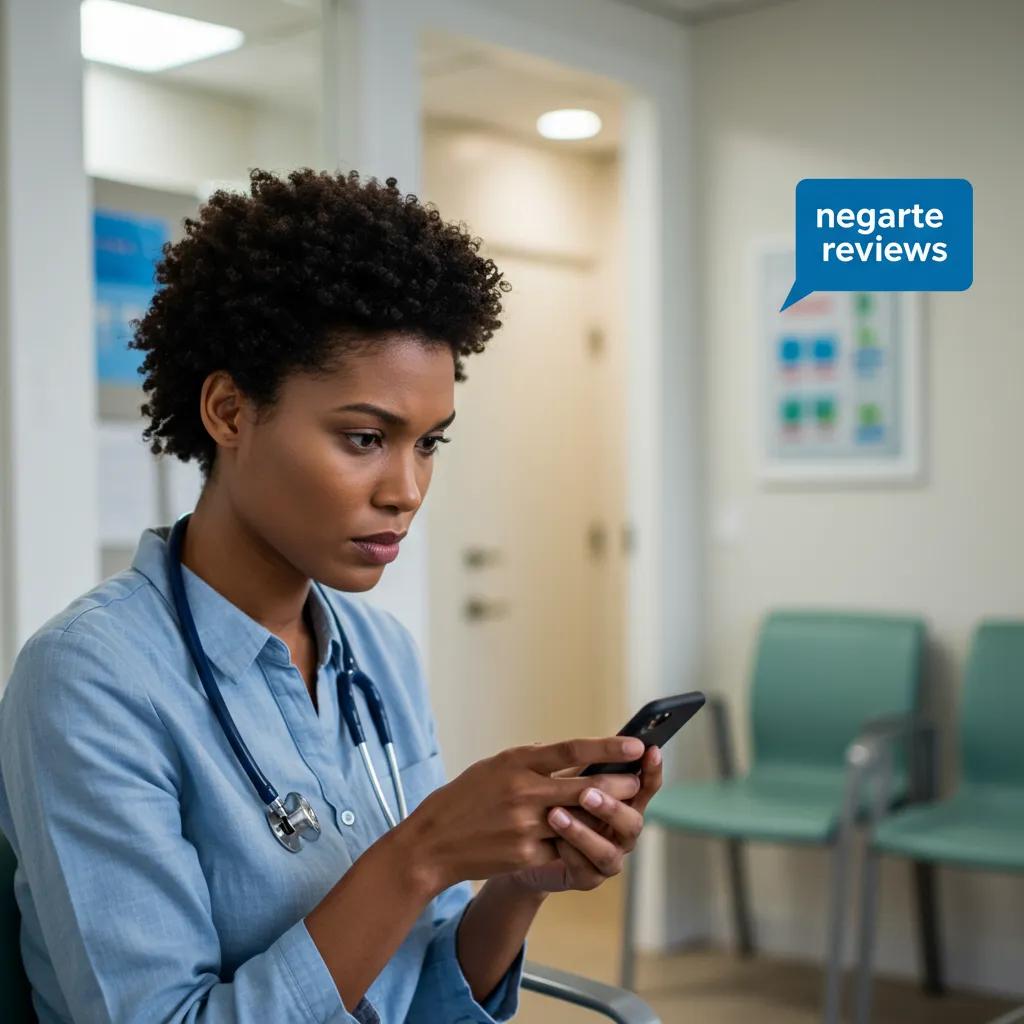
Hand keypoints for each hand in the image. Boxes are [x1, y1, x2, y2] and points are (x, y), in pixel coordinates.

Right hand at [396, 736, 647, 896]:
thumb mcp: (496, 767)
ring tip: (624, 808)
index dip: (607, 747)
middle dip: (618, 784)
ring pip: (580, 819)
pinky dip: (578, 840)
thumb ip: (533, 762)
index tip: (635, 744)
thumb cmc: (466, 798)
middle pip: (585, 786)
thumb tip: (573, 756)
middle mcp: (523, 791)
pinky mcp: (525, 854)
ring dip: (604, 814)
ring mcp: (525, 825)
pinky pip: (563, 846)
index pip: (571, 750)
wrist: (432, 843)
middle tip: (638, 779)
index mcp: (516, 762)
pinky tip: (590, 836)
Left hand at [505, 743, 663, 894]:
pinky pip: (584, 870)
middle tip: (586, 793)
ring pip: (607, 851)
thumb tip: (599, 740)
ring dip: (582, 832)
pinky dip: (568, 852)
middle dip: (611, 807)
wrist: (525, 843)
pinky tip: (551, 840)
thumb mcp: (566, 777)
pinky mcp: (588, 878)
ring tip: (555, 815)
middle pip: (633, 822)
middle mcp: (622, 832)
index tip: (650, 751)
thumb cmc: (551, 801)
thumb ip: (586, 765)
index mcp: (624, 802)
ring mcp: (608, 857)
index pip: (645, 785)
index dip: (651, 770)